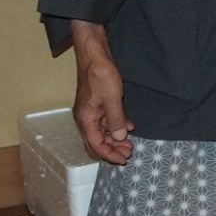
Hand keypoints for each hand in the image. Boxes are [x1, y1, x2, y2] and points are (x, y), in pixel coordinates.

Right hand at [70, 21, 132, 164]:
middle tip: (129, 153)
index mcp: (85, 120)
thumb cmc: (101, 76)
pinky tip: (129, 126)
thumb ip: (115, 119)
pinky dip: (116, 125)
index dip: (109, 154)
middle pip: (97, 141)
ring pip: (102, 131)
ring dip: (115, 137)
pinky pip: (106, 120)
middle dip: (113, 148)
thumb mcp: (112, 99)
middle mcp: (85, 118)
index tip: (123, 160)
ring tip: (130, 143)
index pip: (95, 145)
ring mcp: (90, 111)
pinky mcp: (97, 104)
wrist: (95, 56)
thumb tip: (119, 137)